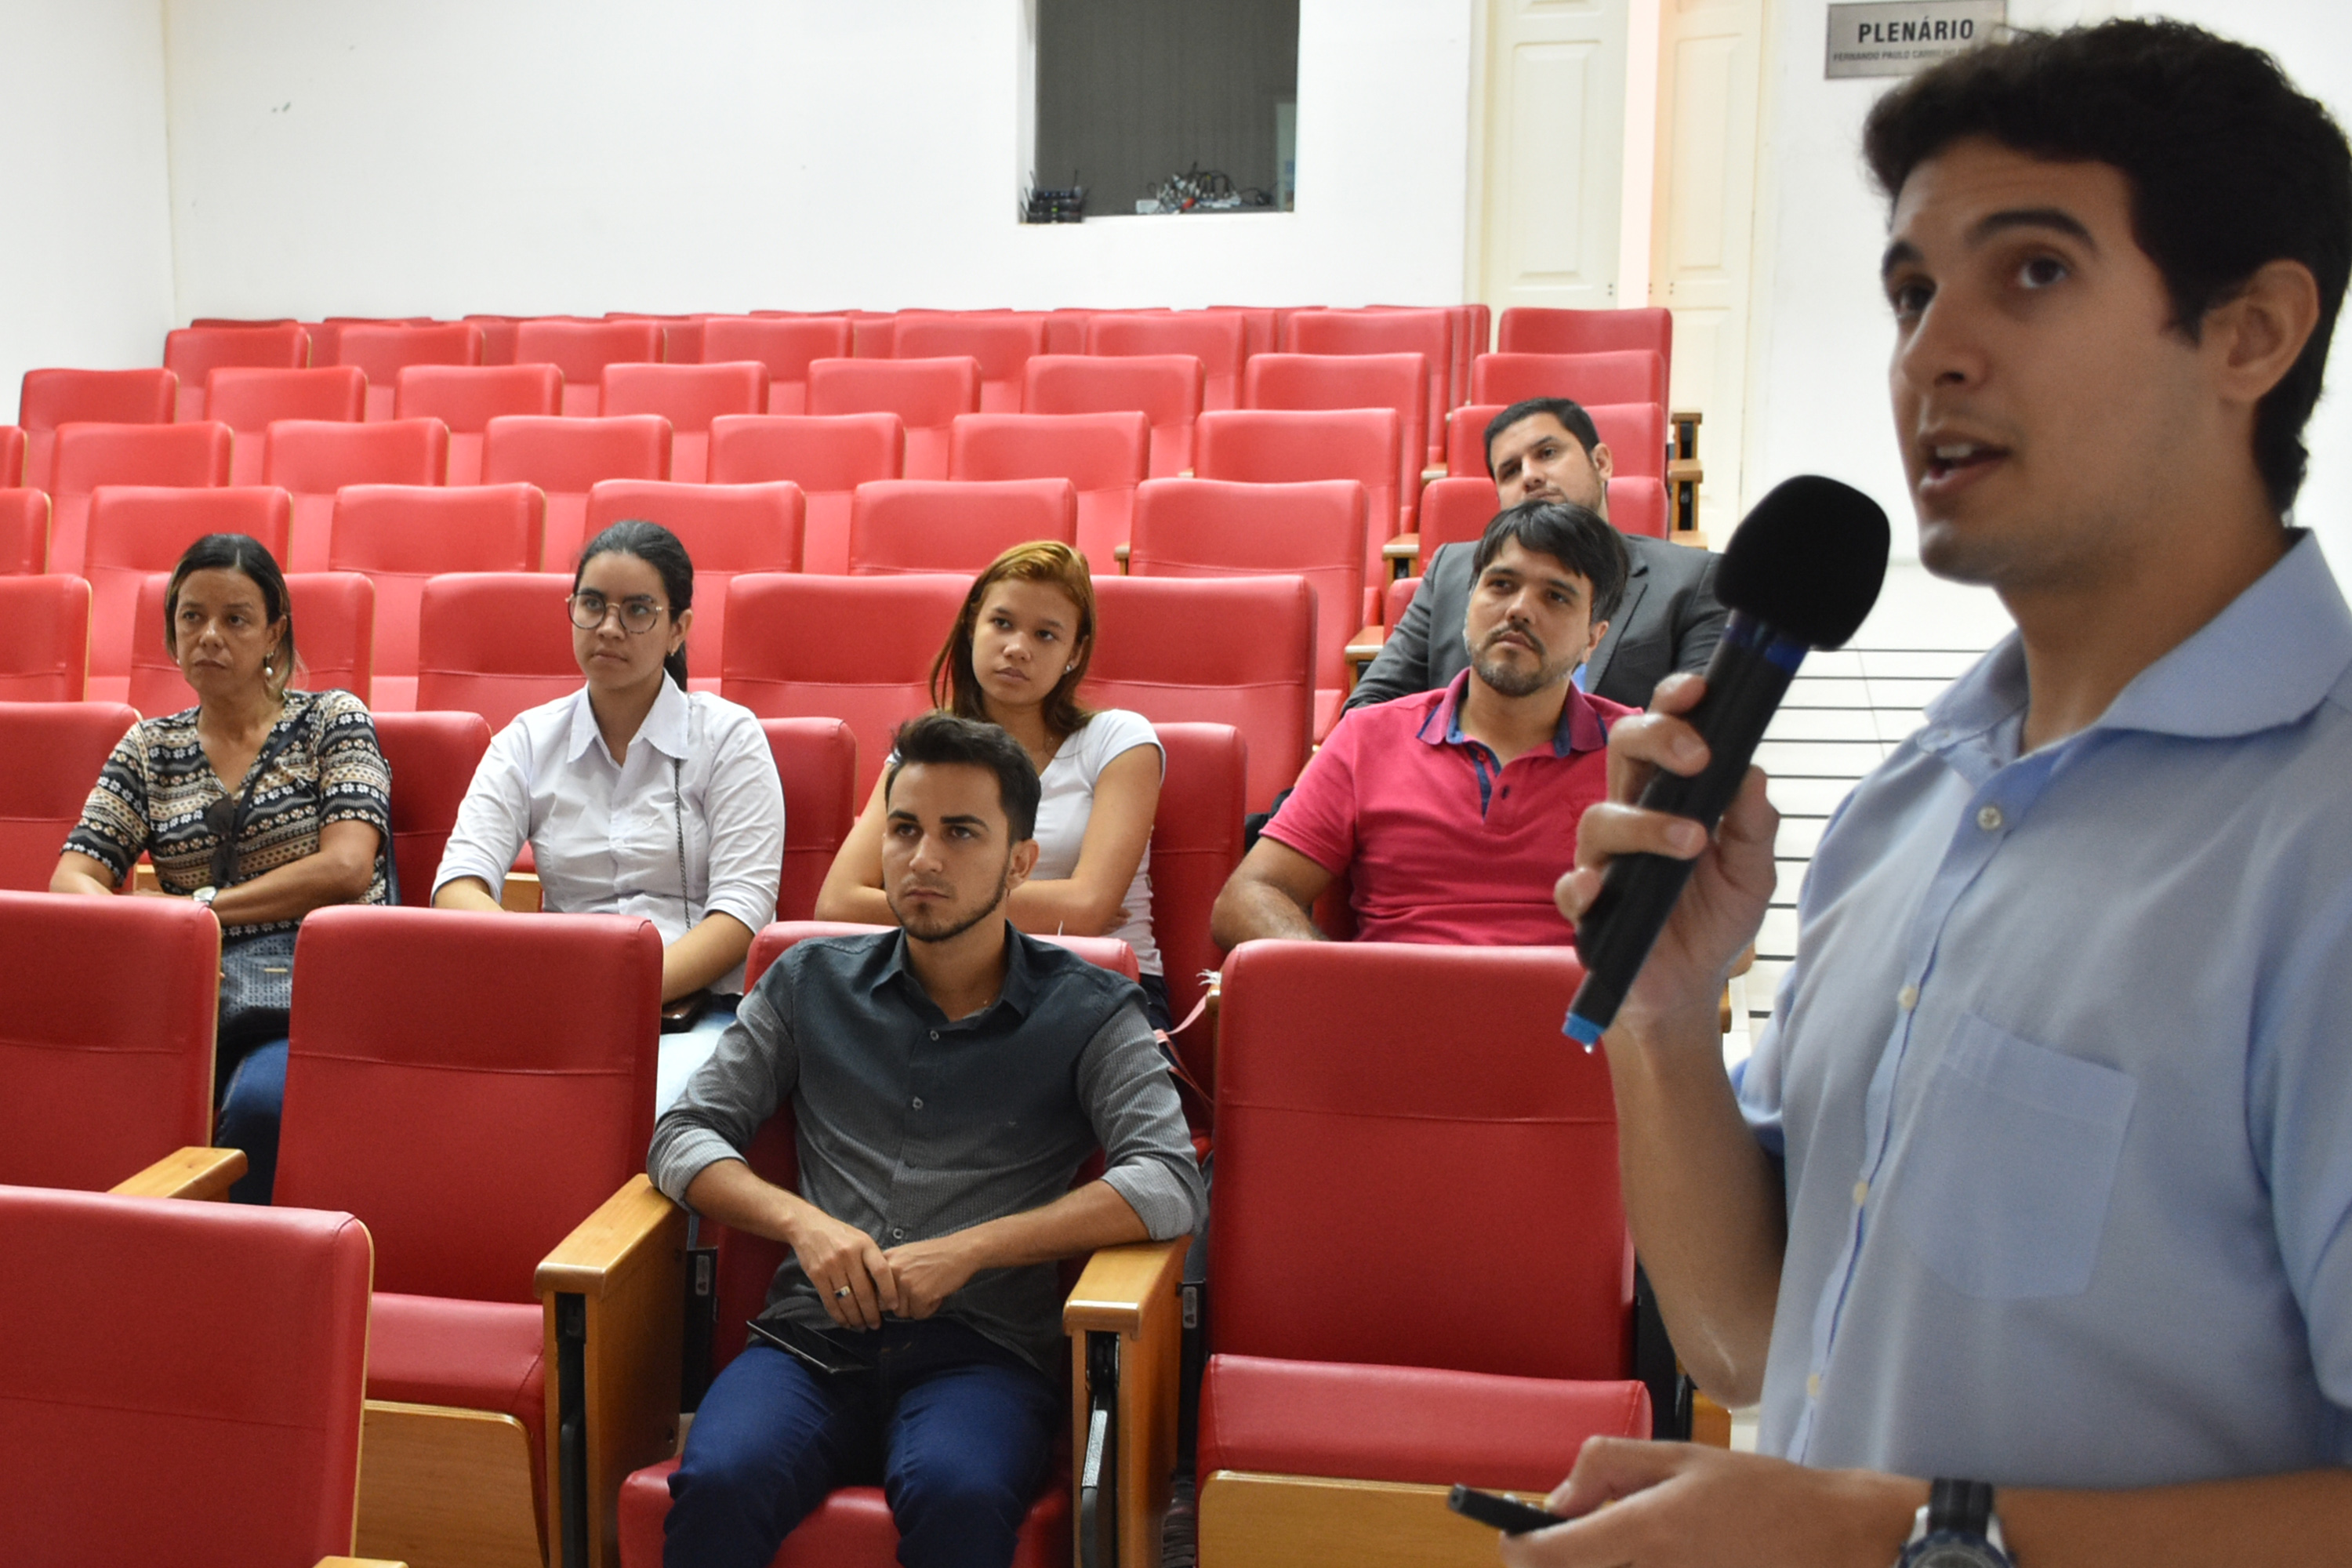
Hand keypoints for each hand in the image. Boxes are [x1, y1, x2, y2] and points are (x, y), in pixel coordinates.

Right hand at [784, 1208, 897, 1329]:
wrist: (808, 1227)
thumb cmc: (840, 1235)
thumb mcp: (861, 1239)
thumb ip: (872, 1259)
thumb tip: (886, 1287)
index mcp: (864, 1245)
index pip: (881, 1271)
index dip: (889, 1291)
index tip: (894, 1306)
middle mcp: (849, 1255)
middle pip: (864, 1291)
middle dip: (871, 1313)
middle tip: (876, 1324)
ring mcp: (832, 1265)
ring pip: (847, 1300)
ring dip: (855, 1318)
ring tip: (862, 1326)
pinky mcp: (817, 1275)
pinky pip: (830, 1301)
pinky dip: (838, 1315)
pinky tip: (845, 1322)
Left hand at [881, 1233, 982, 1319]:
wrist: (960, 1251)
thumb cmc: (936, 1253)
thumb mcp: (904, 1254)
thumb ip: (889, 1271)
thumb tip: (878, 1295)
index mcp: (885, 1259)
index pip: (871, 1289)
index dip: (882, 1298)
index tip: (889, 1301)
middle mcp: (891, 1271)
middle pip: (885, 1305)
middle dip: (900, 1304)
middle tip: (917, 1293)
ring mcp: (904, 1283)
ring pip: (902, 1313)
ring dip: (916, 1307)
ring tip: (929, 1290)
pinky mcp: (919, 1294)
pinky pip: (919, 1315)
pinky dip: (929, 1309)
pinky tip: (936, 1294)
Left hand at [1496, 1440, 1920, 1567]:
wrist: (1839, 1539)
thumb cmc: (1763, 1493)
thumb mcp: (1682, 1457)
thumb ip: (1609, 1467)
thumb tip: (1556, 1500)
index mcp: (1646, 1532)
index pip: (1548, 1555)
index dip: (1518, 1547)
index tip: (1515, 1537)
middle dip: (1564, 1561)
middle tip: (1580, 1537)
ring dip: (1605, 1567)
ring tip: (1641, 1545)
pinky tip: (1672, 1557)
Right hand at [1556, 673, 1779, 1032]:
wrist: (1689, 988)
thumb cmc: (1714, 919)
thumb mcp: (1753, 873)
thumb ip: (1755, 826)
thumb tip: (1753, 773)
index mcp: (1670, 794)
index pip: (1664, 731)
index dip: (1674, 701)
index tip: (1701, 690)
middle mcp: (1631, 814)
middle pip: (1623, 749)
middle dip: (1656, 736)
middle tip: (1697, 757)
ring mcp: (1604, 858)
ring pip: (1600, 817)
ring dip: (1645, 824)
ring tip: (1691, 843)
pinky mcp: (1587, 906)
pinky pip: (1571, 886)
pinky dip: (1584, 885)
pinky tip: (1603, 890)